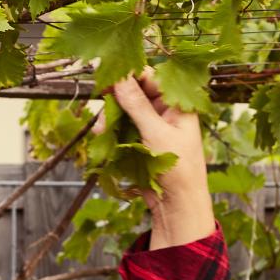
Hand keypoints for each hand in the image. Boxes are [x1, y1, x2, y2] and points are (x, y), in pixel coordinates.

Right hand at [96, 65, 209, 214]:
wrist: (178, 205)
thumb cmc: (179, 169)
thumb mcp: (157, 133)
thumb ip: (137, 105)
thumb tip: (120, 77)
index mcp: (177, 103)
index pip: (150, 77)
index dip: (128, 74)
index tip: (106, 75)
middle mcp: (164, 111)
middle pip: (134, 92)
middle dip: (116, 98)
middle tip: (101, 105)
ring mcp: (152, 126)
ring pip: (125, 110)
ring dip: (110, 116)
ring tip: (101, 129)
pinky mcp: (141, 141)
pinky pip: (122, 128)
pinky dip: (111, 130)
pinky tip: (101, 135)